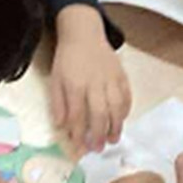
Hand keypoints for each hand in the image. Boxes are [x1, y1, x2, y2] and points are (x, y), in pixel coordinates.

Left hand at [50, 8, 131, 153]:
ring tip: (113, 139)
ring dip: (116, 125)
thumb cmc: (67, 59)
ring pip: (116, 106)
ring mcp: (110, 78)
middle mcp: (94, 82)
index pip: (77, 115)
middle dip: (99, 134)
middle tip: (98, 148)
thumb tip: (62, 126)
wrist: (83, 34)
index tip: (79, 147)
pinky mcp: (121, 74)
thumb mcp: (55, 80)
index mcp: (74, 84)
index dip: (78, 134)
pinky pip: (127, 95)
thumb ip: (58, 104)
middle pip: (99, 113)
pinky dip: (126, 110)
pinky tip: (121, 120)